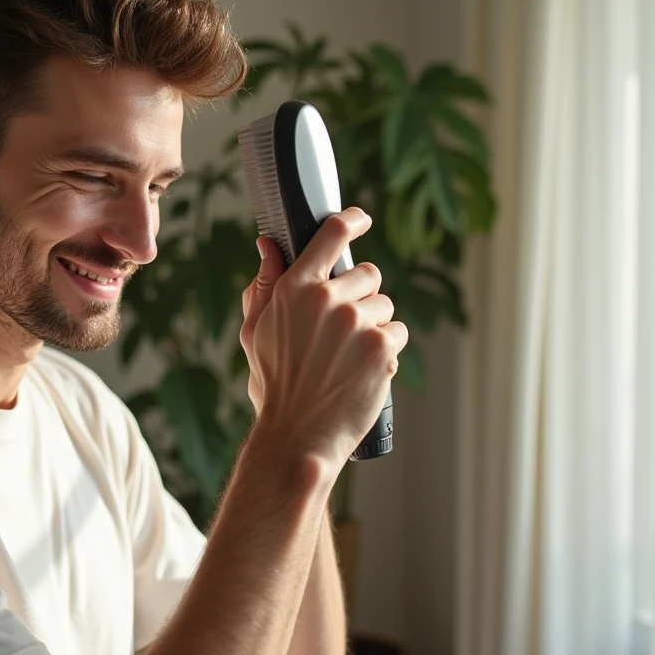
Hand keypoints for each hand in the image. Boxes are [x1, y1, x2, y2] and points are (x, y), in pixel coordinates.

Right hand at [238, 208, 407, 463]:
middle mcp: (326, 299)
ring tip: (349, 356)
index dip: (351, 221)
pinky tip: (365, 369)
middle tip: (342, 330)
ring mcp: (356, 321)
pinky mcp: (382, 345)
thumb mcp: (256, 331)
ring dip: (375, 325)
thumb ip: (264, 285)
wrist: (298, 434)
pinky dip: (387, 349)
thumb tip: (268, 245)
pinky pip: (397, 331)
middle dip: (361, 296)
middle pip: (367, 273)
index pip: (330, 235)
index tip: (360, 220)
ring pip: (384, 305)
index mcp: (293, 289)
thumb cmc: (275, 384)